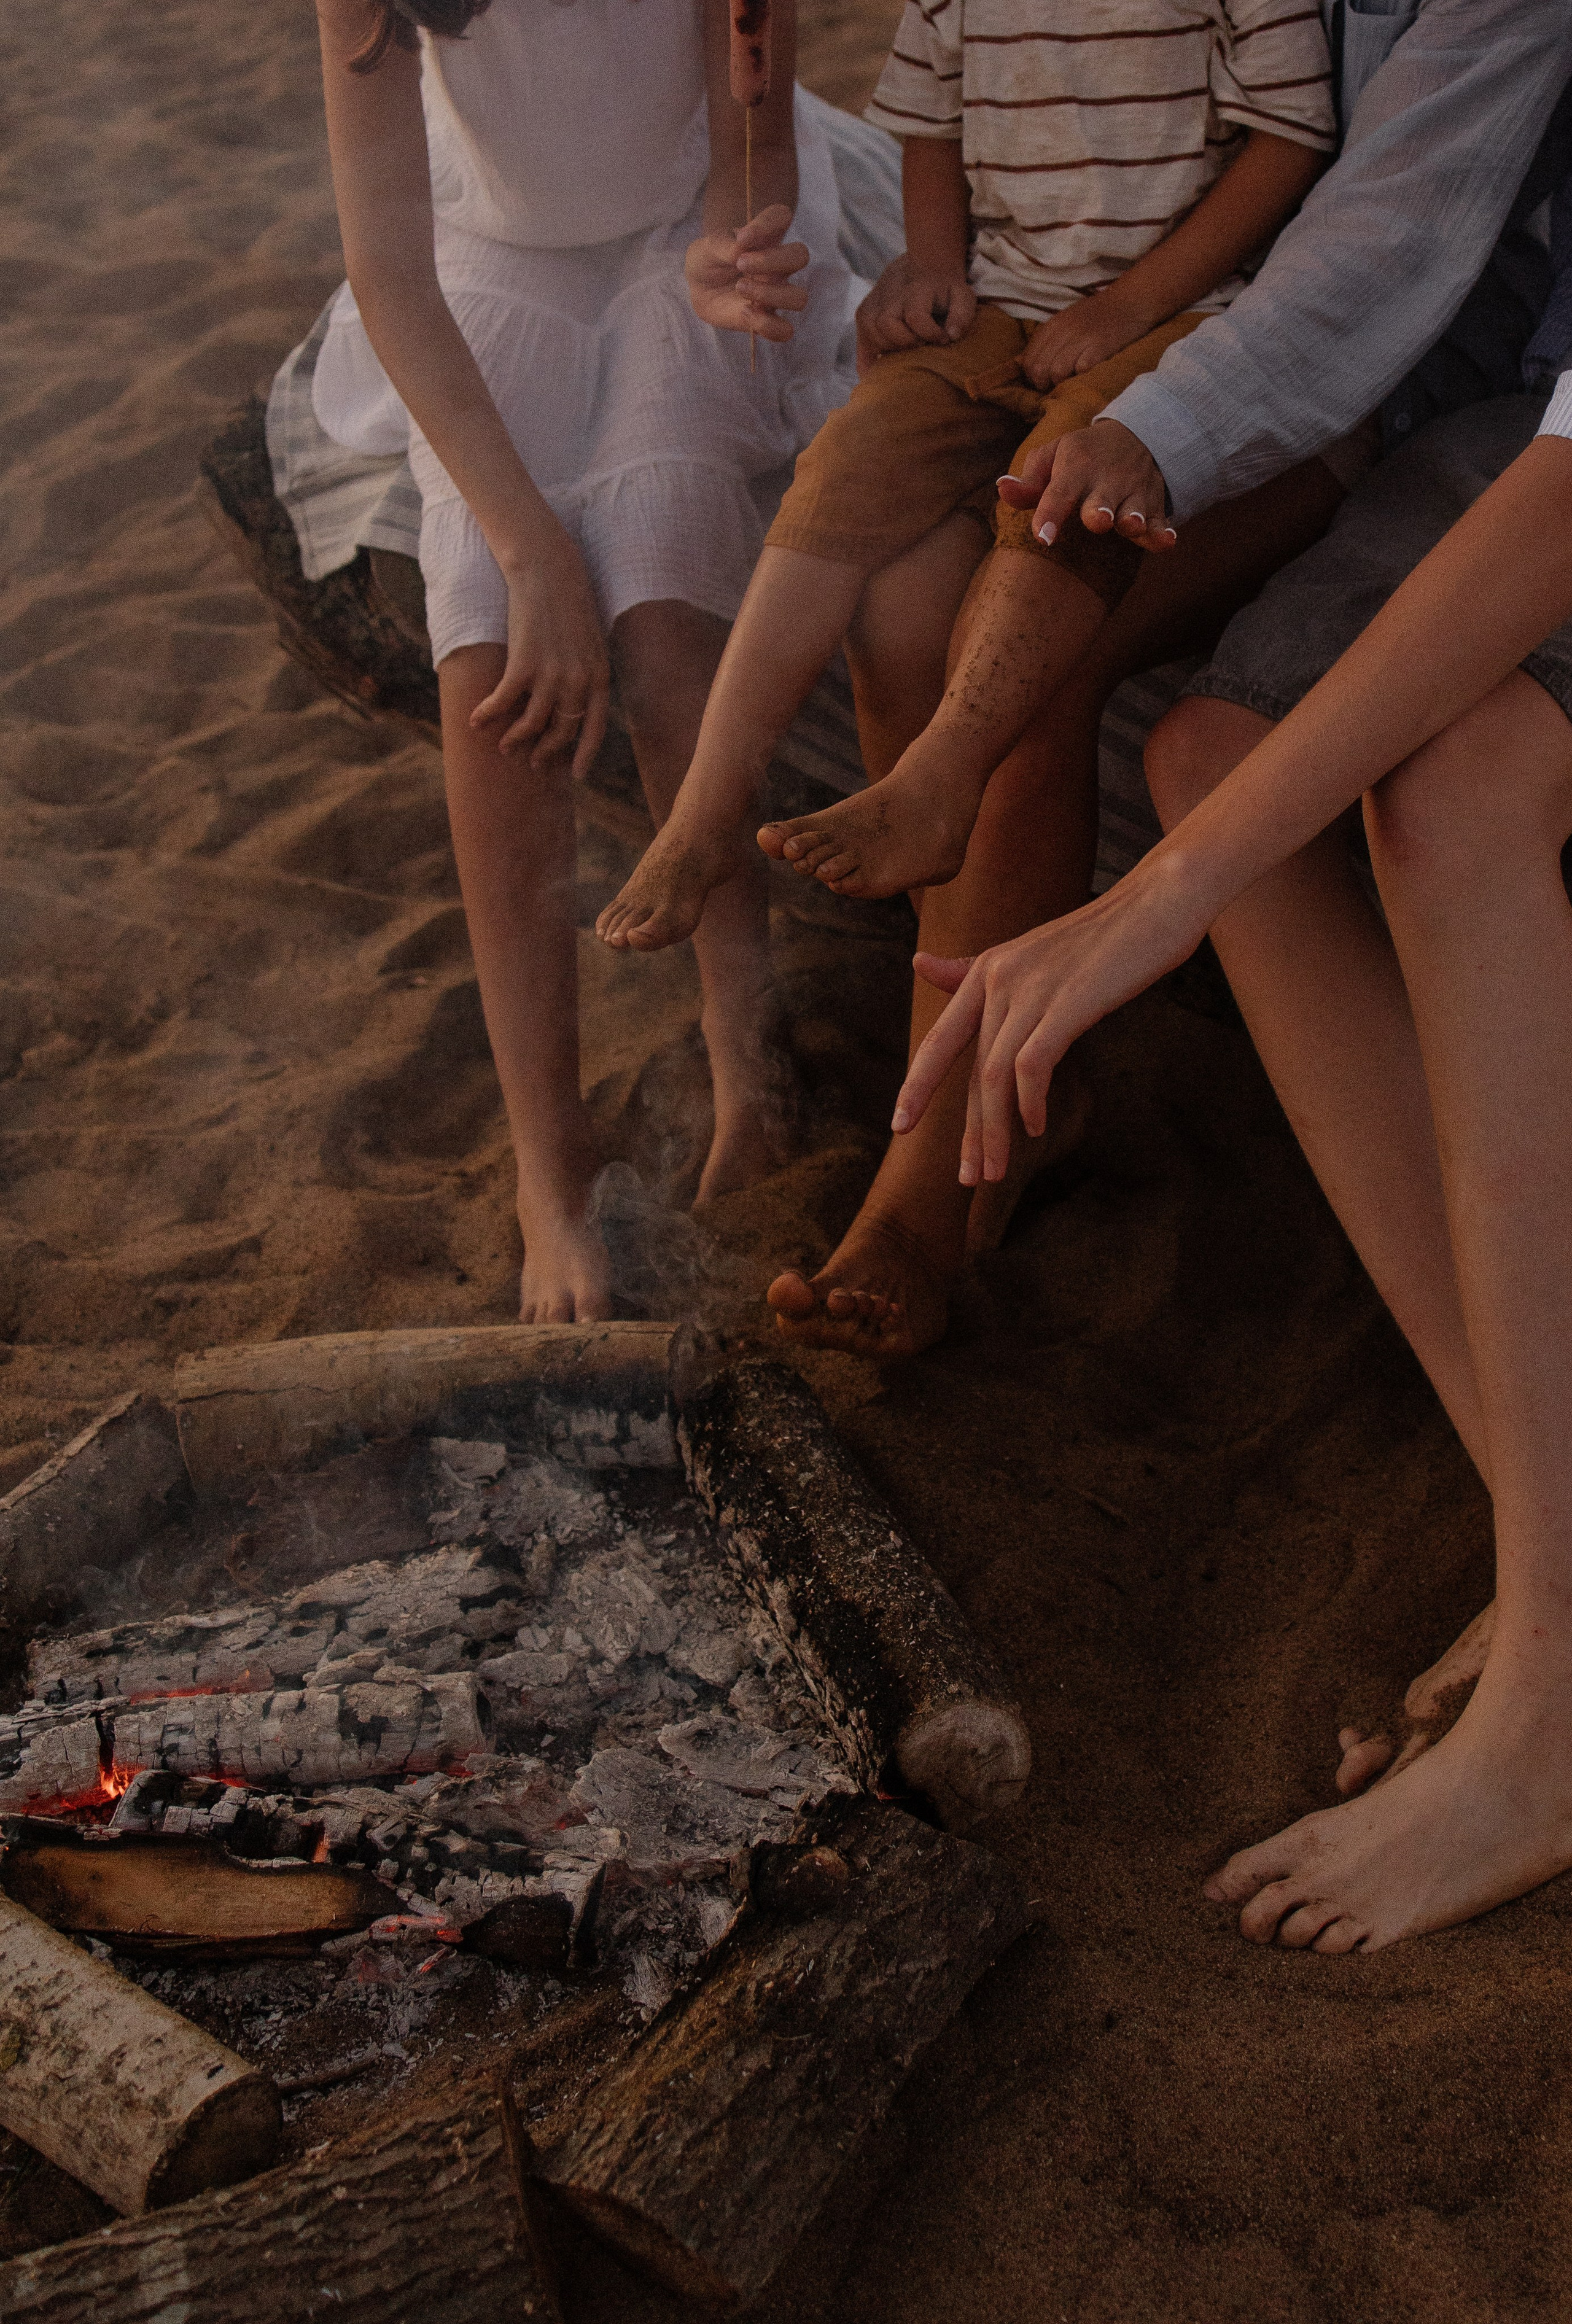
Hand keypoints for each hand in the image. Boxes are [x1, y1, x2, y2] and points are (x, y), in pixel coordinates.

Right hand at [471, 527, 609, 777]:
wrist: (548, 570)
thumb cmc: (567, 602)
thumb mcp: (589, 642)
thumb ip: (585, 672)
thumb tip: (573, 700)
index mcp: (600, 677)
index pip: (596, 729)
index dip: (585, 755)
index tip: (577, 776)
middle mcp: (579, 683)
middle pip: (562, 732)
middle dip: (545, 751)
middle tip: (532, 760)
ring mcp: (552, 676)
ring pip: (532, 725)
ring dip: (515, 740)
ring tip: (504, 746)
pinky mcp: (523, 666)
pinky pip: (504, 703)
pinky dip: (488, 715)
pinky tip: (476, 721)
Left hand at [686, 204, 809, 342]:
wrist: (699, 289)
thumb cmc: (707, 262)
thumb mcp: (706, 248)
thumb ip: (722, 244)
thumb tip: (741, 249)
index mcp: (765, 236)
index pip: (782, 216)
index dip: (768, 224)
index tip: (743, 237)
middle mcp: (778, 264)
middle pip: (800, 255)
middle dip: (771, 260)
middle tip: (741, 264)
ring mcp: (776, 292)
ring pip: (799, 297)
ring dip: (771, 294)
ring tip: (741, 288)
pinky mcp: (768, 319)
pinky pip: (784, 331)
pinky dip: (766, 325)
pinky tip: (744, 312)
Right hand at [855, 253, 976, 373]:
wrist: (923, 264)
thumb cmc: (945, 288)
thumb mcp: (962, 296)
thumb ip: (962, 315)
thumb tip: (951, 336)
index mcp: (915, 289)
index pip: (916, 317)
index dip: (930, 334)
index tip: (942, 339)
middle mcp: (889, 294)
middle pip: (888, 326)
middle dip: (906, 341)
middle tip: (920, 344)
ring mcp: (872, 304)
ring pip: (872, 334)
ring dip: (890, 348)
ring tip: (906, 347)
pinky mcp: (863, 314)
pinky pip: (861, 343)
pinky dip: (869, 361)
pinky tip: (878, 371)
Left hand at [890, 859, 1205, 1184]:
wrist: (1159, 900)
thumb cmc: (1103, 934)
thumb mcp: (1030, 952)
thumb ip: (975, 970)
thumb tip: (920, 964)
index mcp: (986, 970)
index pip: (941, 1040)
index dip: (917, 1086)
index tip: (899, 1127)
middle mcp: (998, 978)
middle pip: (968, 1068)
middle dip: (966, 1130)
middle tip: (967, 1178)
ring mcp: (1031, 989)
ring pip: (994, 1076)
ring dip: (994, 1131)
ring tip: (996, 1170)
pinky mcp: (1067, 1002)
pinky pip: (1032, 1066)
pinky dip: (1030, 1103)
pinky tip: (1036, 1127)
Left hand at [997, 419, 1175, 553]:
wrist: (1137, 435)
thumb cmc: (1081, 456)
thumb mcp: (1053, 457)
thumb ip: (1028, 481)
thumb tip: (1002, 488)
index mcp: (1076, 468)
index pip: (1060, 492)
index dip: (1051, 513)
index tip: (1043, 537)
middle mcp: (1106, 481)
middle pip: (1102, 500)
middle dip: (1100, 510)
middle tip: (1098, 520)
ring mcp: (1132, 493)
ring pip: (1135, 510)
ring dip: (1134, 518)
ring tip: (1132, 525)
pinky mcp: (1154, 505)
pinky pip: (1160, 521)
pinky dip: (1164, 532)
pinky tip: (1167, 541)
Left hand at [1020, 289, 1147, 389]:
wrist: (1131, 302)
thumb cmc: (1099, 315)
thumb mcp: (1067, 321)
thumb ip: (1048, 339)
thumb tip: (1025, 363)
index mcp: (1053, 325)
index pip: (1028, 359)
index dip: (1032, 375)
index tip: (1043, 380)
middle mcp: (1064, 330)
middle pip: (1039, 369)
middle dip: (1043, 383)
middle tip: (1055, 385)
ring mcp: (1081, 338)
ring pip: (1056, 373)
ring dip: (1062, 383)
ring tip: (1071, 380)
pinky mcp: (1099, 347)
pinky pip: (1080, 371)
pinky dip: (1081, 377)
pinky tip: (1087, 373)